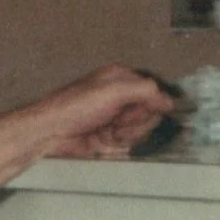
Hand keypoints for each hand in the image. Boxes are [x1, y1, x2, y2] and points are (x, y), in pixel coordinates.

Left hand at [37, 66, 173, 158]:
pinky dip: (121, 141)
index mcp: (122, 78)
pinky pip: (130, 140)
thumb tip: (170, 101)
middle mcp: (121, 96)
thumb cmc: (77, 106)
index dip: (153, 103)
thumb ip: (146, 91)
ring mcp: (116, 117)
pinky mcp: (110, 135)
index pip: (154, 89)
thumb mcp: (114, 91)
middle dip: (138, 119)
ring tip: (110, 130)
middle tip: (121, 120)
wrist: (50, 133)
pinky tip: (106, 139)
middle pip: (151, 110)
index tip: (146, 110)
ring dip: (128, 132)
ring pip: (142, 127)